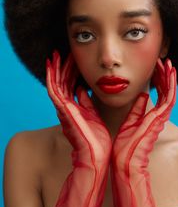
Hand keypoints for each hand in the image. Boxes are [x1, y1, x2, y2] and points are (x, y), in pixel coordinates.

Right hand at [46, 50, 112, 165]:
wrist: (98, 153)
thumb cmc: (97, 137)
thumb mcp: (93, 114)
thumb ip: (86, 102)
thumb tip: (83, 89)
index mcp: (74, 107)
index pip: (70, 85)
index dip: (71, 72)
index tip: (74, 60)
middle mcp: (66, 107)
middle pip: (62, 82)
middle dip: (62, 67)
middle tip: (64, 53)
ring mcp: (63, 108)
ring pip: (56, 83)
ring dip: (55, 69)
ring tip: (56, 55)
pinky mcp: (63, 110)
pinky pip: (54, 90)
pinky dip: (51, 77)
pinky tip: (51, 65)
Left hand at [110, 58, 176, 206]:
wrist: (122, 161)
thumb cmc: (124, 145)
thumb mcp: (129, 121)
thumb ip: (136, 109)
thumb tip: (141, 95)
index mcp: (151, 116)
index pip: (159, 94)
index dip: (158, 80)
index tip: (155, 67)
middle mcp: (158, 116)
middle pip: (166, 91)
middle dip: (164, 75)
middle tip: (163, 61)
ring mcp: (160, 117)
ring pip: (170, 92)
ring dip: (169, 77)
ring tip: (167, 63)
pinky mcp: (159, 118)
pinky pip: (168, 98)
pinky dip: (170, 85)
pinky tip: (169, 72)